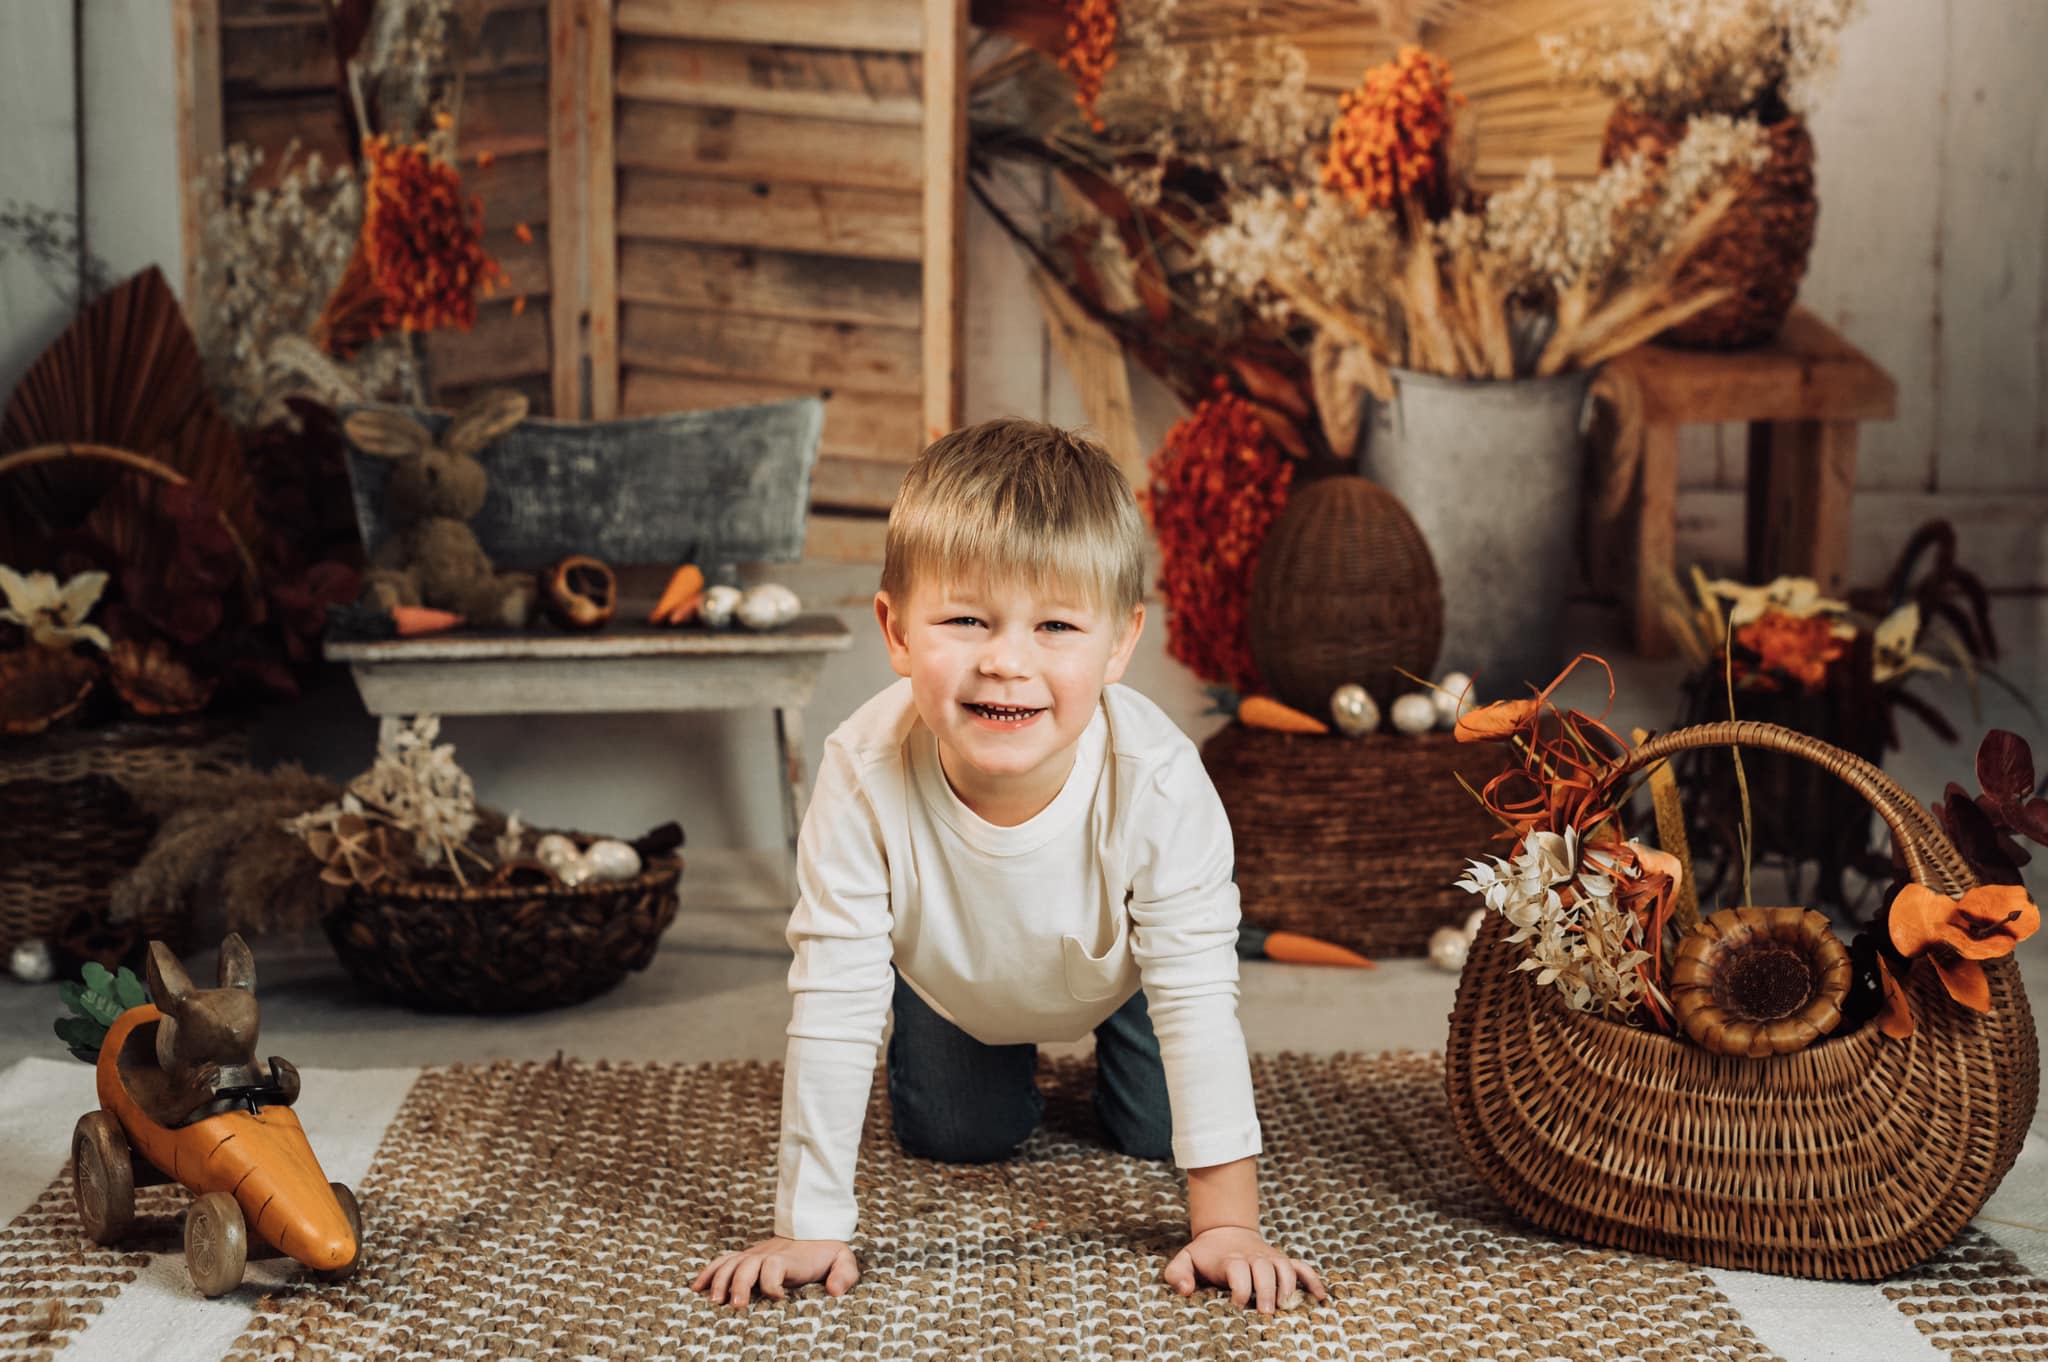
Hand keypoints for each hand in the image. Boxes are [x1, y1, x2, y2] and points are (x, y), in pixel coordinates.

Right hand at [690, 1236, 858, 1309]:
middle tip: (735, 1306)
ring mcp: (753, 1256)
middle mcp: (766, 1256)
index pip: (775, 1266)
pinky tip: (696, 1287)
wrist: (813, 1229)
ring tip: (713, 1301)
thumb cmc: (826, 1252)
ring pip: (730, 1264)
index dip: (773, 1282)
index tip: (778, 1297)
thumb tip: (834, 1291)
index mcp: (788, 1259)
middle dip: (739, 1285)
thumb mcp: (843, 1260)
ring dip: (719, 1281)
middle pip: (747, 1265)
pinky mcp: (744, 1258)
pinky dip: (708, 1272)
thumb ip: (844, 1274)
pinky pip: (721, 1262)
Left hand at [1163, 1226, 1327, 1313]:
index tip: (1236, 1304)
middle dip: (1266, 1290)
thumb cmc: (1204, 1255)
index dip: (1239, 1287)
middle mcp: (1253, 1257)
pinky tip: (1321, 1297)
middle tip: (1265, 1311)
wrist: (1225, 1232)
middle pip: (1264, 1269)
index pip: (1237, 1270)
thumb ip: (1178, 1273)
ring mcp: (1270, 1258)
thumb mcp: (1184, 1259)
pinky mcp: (1282, 1261)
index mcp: (1230, 1259)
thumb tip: (1186, 1290)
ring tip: (1285, 1306)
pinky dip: (1312, 1280)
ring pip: (1284, 1267)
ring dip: (1288, 1286)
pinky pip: (1301, 1268)